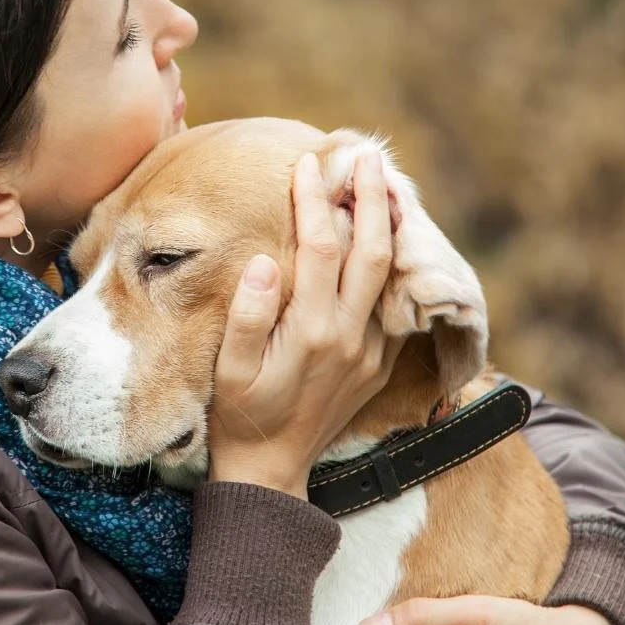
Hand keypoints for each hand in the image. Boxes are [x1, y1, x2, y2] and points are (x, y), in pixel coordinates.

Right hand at [209, 150, 402, 498]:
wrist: (273, 469)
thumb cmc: (241, 414)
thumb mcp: (229, 369)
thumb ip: (248, 314)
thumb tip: (264, 261)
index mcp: (312, 331)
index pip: (321, 247)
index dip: (315, 201)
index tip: (308, 165)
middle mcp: (350, 336)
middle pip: (372, 251)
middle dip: (371, 198)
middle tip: (368, 156)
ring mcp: (371, 351)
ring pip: (391, 275)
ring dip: (392, 226)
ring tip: (389, 186)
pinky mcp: (379, 363)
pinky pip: (395, 304)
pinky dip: (395, 265)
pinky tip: (388, 241)